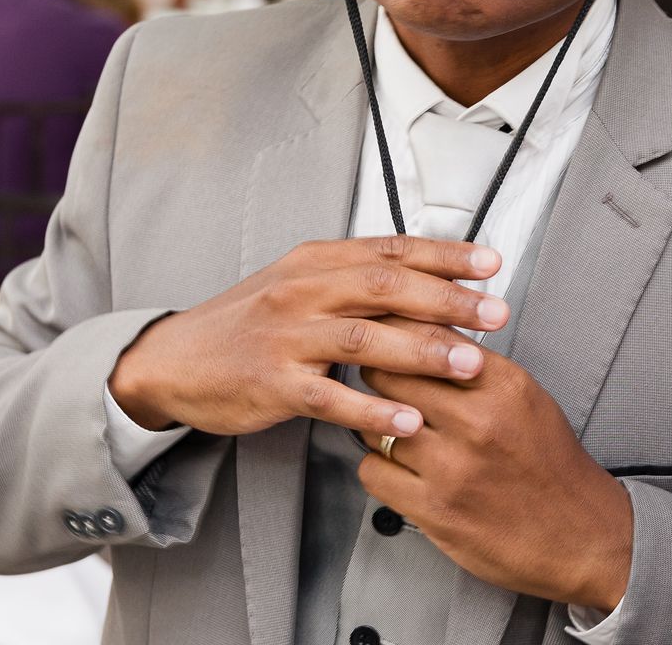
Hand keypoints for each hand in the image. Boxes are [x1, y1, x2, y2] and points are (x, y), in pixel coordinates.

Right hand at [109, 236, 509, 442]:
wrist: (175, 359)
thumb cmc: (249, 323)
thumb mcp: (300, 283)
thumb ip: (356, 278)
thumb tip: (426, 275)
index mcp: (317, 262)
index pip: (391, 250)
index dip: (445, 256)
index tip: (492, 264)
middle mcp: (304, 291)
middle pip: (386, 288)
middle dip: (448, 300)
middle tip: (496, 314)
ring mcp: (286, 337)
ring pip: (364, 339)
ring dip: (422, 352)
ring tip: (470, 365)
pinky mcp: (272, 383)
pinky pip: (329, 397)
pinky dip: (371, 410)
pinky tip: (408, 421)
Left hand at [359, 326, 633, 613]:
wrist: (583, 537)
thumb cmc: (551, 467)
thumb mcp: (528, 399)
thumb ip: (477, 368)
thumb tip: (424, 338)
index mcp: (504, 387)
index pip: (427, 339)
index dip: (397, 335)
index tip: (385, 337)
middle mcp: (478, 422)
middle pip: (390, 375)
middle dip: (380, 376)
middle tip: (381, 383)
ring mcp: (453, 468)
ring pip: (375, 423)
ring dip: (377, 424)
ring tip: (396, 429)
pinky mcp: (435, 510)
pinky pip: (373, 472)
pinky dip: (378, 467)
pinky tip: (398, 467)